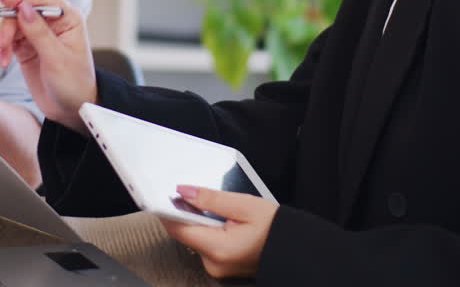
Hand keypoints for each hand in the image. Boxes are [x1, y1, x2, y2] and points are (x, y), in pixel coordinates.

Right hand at [0, 0, 95, 133]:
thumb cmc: (75, 84)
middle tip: (2, 44)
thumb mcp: (57, 59)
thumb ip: (39, 32)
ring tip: (3, 59)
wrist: (70, 109)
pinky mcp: (27, 47)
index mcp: (68, 19)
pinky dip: (1, 49)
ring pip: (12, 25)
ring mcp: (38, 34)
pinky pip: (8, 39)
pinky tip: (3, 61)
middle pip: (22, 11)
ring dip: (3, 40)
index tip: (5, 1)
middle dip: (8, 26)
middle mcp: (53, 23)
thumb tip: (24, 8)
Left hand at [160, 186, 277, 279]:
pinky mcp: (221, 267)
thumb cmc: (278, 229)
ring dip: (201, 221)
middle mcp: (213, 264)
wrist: (296, 249)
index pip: (178, 228)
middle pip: (186, 232)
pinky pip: (206, 245)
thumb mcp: (244, 205)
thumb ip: (211, 198)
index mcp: (218, 249)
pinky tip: (223, 222)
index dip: (168, 209)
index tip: (163, 194)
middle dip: (189, 212)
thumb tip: (184, 191)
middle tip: (199, 195)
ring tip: (222, 211)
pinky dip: (210, 231)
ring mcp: (217, 268)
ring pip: (196, 237)